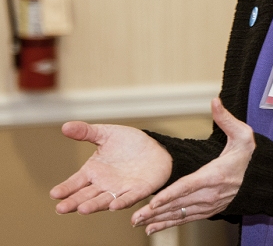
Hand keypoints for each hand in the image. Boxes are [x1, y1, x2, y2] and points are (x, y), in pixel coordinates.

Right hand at [50, 122, 171, 214]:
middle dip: (74, 202)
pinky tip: (114, 205)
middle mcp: (104, 184)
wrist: (155, 148)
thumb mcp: (106, 134)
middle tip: (61, 208)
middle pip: (86, 196)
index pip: (75, 182)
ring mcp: (120, 189)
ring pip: (104, 200)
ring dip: (94, 205)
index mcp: (93, 171)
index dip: (65, 188)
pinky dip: (121, 202)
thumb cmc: (128, 143)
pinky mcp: (137, 191)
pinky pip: (128, 198)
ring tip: (82, 209)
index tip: (54, 194)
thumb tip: (65, 126)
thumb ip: (86, 132)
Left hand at [131, 98, 254, 235]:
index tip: (155, 201)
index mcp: (215, 175)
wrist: (263, 178)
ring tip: (140, 224)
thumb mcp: (242, 134)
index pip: (189, 186)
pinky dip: (169, 223)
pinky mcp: (209, 210)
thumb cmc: (250, 155)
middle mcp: (211, 193)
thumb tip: (215, 101)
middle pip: (180, 204)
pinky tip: (154, 227)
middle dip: (157, 212)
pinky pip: (187, 218)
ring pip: (181, 214)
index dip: (171, 194)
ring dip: (159, 220)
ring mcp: (210, 204)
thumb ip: (226, 119)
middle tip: (135, 218)